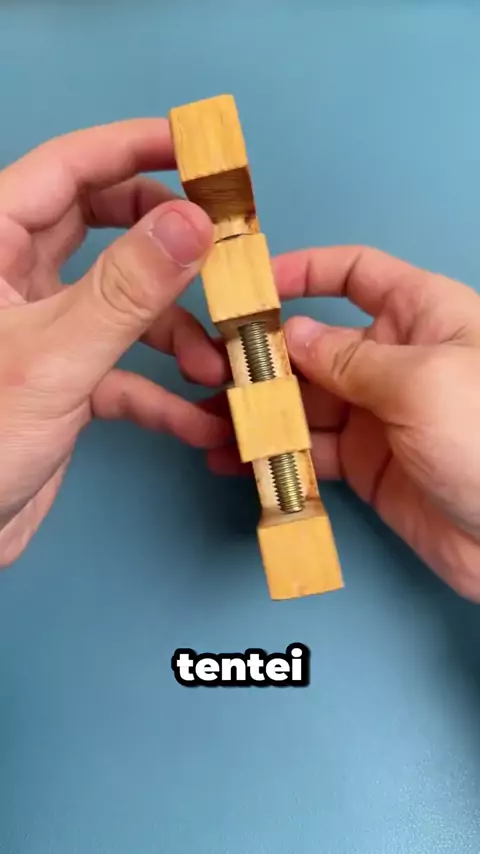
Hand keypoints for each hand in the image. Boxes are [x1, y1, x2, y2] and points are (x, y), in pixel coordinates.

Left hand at [0, 120, 228, 565]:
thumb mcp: (54, 358)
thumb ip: (126, 290)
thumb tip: (193, 223)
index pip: (68, 167)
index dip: (135, 148)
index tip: (201, 151)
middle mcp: (17, 279)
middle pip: (106, 229)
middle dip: (169, 247)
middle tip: (223, 256)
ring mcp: (43, 332)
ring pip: (125, 307)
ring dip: (177, 336)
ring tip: (217, 368)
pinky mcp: (62, 384)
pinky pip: (123, 375)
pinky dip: (161, 397)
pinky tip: (198, 422)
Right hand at [207, 247, 479, 600]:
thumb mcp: (421, 383)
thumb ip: (349, 359)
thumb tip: (291, 334)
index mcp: (421, 316)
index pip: (357, 274)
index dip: (305, 271)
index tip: (253, 288)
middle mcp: (395, 359)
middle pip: (316, 345)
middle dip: (262, 358)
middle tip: (206, 375)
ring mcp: (378, 415)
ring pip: (305, 403)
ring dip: (258, 411)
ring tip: (207, 423)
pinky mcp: (367, 466)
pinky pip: (311, 453)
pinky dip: (274, 456)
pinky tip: (233, 461)